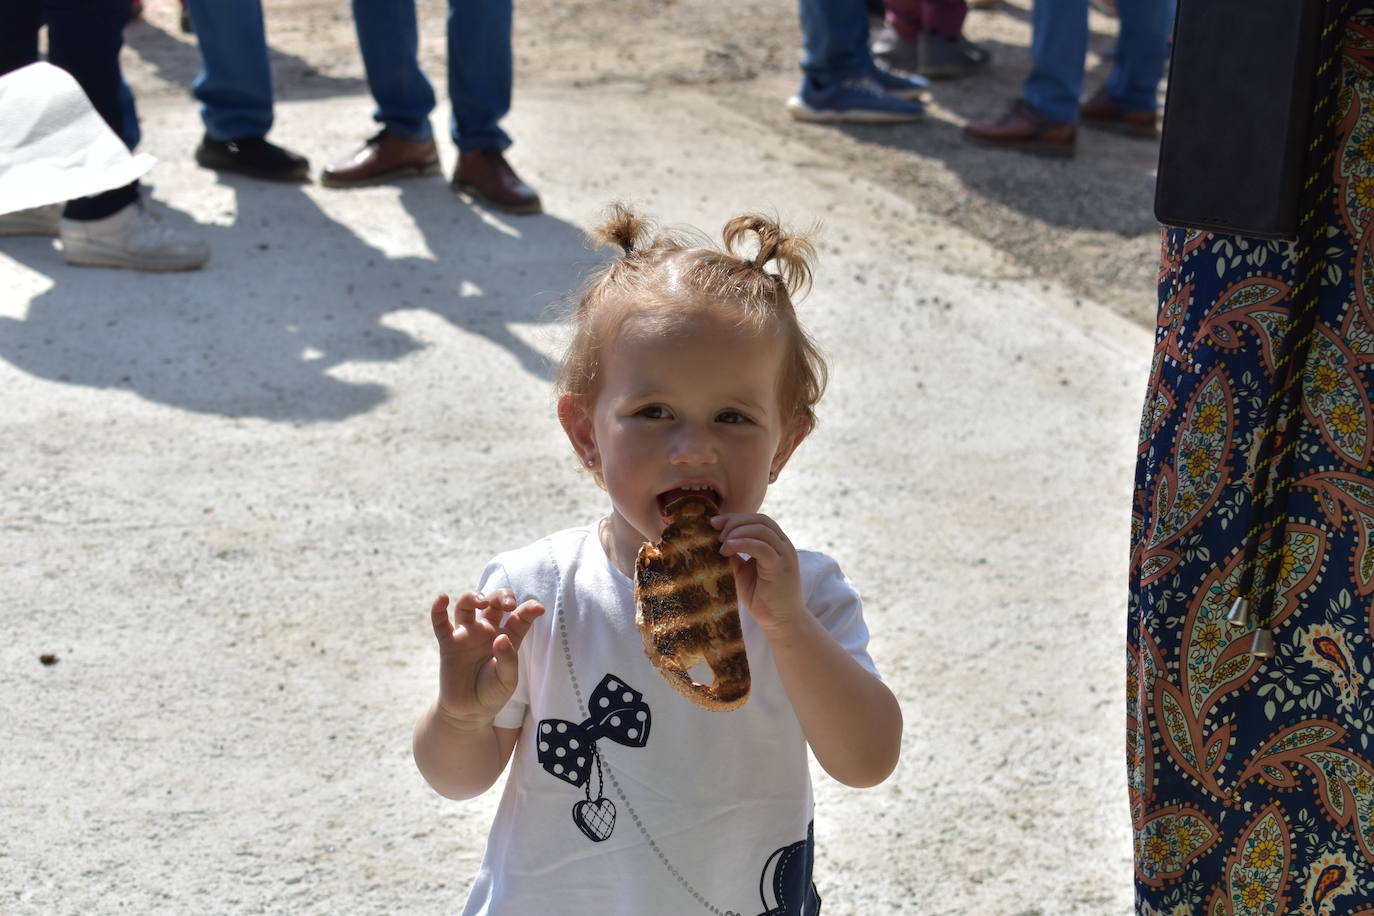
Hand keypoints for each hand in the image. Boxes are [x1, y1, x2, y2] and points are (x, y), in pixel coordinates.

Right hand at [429, 590, 543, 726]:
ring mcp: (467, 634)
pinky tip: (442, 598)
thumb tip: (500, 637)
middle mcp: (487, 630)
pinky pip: (440, 622)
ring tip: (482, 601)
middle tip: (508, 604)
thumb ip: (508, 660)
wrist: (469, 712)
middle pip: (494, 602)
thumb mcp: (508, 681)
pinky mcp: (448, 643)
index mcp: (508, 636)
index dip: (529, 608)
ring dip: (474, 596)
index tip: (538, 608)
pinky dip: (438, 609)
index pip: (520, 616)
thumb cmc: (492, 694)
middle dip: (502, 596)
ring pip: (467, 605)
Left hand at [711, 513, 804, 633]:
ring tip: (721, 544)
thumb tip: (715, 541)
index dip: (736, 517)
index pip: (758, 520)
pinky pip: (762, 547)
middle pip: (760, 520)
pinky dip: (743, 543)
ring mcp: (785, 555)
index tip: (714, 523)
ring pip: (761, 530)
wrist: (780, 622)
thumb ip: (733, 555)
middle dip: (734, 522)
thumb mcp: (742, 572)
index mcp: (776, 544)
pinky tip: (727, 549)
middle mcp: (784, 546)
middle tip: (716, 533)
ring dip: (737, 532)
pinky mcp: (781, 567)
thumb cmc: (761, 598)